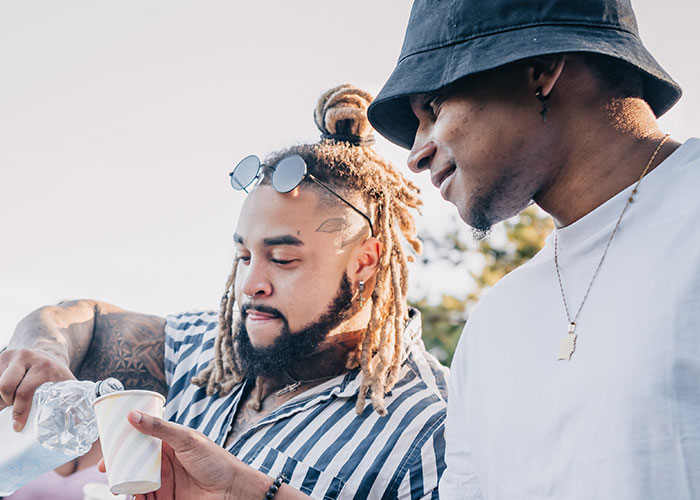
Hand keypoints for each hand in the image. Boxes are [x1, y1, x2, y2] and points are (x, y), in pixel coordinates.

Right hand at [0, 348, 74, 430]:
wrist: (48, 351)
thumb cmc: (57, 375)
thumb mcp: (67, 385)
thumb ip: (75, 405)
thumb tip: (88, 435)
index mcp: (45, 367)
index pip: (25, 392)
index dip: (19, 412)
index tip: (17, 426)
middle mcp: (27, 358)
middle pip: (6, 387)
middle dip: (7, 403)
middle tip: (13, 412)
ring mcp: (11, 356)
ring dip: (0, 398)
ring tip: (8, 403)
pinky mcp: (0, 357)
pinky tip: (3, 398)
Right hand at [99, 411, 273, 499]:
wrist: (232, 490)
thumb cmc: (216, 461)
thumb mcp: (187, 440)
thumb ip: (160, 429)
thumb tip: (132, 415)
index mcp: (171, 443)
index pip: (143, 439)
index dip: (126, 440)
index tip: (108, 443)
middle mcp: (166, 462)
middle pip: (136, 461)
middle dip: (119, 464)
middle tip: (106, 467)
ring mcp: (165, 481)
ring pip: (137, 480)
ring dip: (124, 481)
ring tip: (115, 483)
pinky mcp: (166, 498)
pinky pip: (145, 498)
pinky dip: (135, 497)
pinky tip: (129, 496)